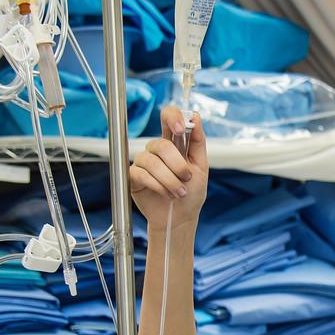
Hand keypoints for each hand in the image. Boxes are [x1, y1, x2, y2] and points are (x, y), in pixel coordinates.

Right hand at [129, 107, 208, 228]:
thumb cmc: (191, 192)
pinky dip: (158, 186)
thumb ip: (198, 142)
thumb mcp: (201, 167)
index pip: (168, 118)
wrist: (180, 217)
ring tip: (179, 193)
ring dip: (170, 180)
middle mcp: (156, 150)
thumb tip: (196, 117)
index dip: (172, 117)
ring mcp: (143, 162)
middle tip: (187, 179)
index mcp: (174, 143)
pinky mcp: (133, 176)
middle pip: (161, 145)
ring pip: (152, 162)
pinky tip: (166, 194)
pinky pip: (142, 174)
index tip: (180, 128)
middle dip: (177, 165)